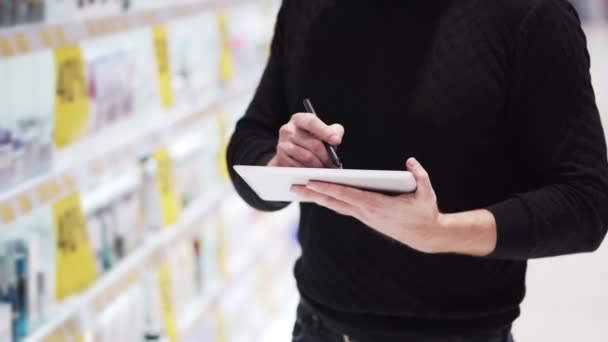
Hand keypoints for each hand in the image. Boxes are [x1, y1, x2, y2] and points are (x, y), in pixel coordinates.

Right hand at [268, 113, 343, 167]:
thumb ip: (333, 131)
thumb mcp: (323, 131)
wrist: (291, 153)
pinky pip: (300, 167)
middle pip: (314, 144)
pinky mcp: (281, 159)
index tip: (336, 141)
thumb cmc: (310, 140)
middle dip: (327, 156)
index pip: (312, 122)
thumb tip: (336, 138)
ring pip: (308, 157)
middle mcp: (288, 130)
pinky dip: (309, 170)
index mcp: (299, 119)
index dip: (325, 132)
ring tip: (325, 167)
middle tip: (334, 163)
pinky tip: (313, 170)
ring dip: (320, 165)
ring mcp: (283, 144)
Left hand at [291, 158, 445, 253]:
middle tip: (292, 186)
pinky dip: (329, 201)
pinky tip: (319, 196)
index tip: (311, 182)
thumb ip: (419, 175)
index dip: (327, 188)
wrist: (426, 236)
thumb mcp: (426, 192)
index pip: (346, 195)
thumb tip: (410, 161)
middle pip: (333, 202)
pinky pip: (342, 208)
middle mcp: (365, 212)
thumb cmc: (425, 212)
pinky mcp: (366, 218)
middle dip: (312, 194)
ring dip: (317, 198)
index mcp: (375, 205)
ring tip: (300, 190)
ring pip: (335, 206)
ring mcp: (364, 217)